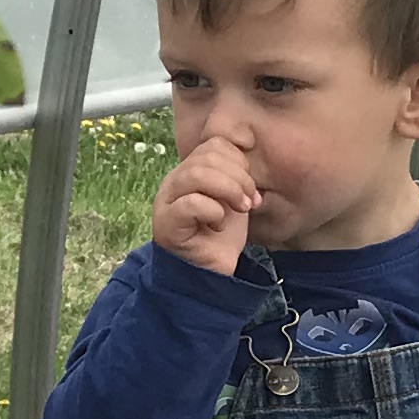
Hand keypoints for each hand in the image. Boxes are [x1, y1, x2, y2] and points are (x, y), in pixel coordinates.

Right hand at [152, 144, 263, 274]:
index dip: (239, 162)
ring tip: (240, 210)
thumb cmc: (221, 236)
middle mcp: (174, 181)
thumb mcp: (234, 198)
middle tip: (248, 203)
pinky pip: (192, 202)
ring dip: (229, 191)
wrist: (210, 274)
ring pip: (197, 174)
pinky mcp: (166, 222)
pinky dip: (214, 212)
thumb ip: (235, 173)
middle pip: (207, 156)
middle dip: (238, 178)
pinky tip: (219, 226)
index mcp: (190, 170)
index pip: (214, 144)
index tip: (252, 191)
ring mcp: (167, 200)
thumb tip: (246, 146)